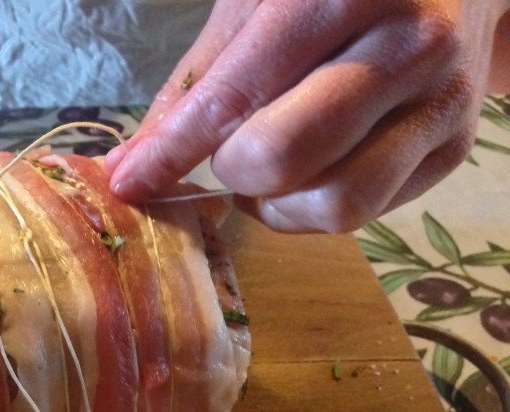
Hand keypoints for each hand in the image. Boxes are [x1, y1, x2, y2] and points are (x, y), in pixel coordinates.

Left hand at [105, 0, 509, 232]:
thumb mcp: (257, 8)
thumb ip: (195, 86)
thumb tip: (130, 166)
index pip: (235, 95)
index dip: (172, 150)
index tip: (129, 183)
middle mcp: (407, 46)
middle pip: (283, 157)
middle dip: (233, 171)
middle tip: (232, 154)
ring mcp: (440, 102)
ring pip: (333, 203)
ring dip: (278, 204)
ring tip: (272, 169)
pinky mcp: (456, 153)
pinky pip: (366, 215)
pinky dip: (314, 209)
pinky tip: (314, 169)